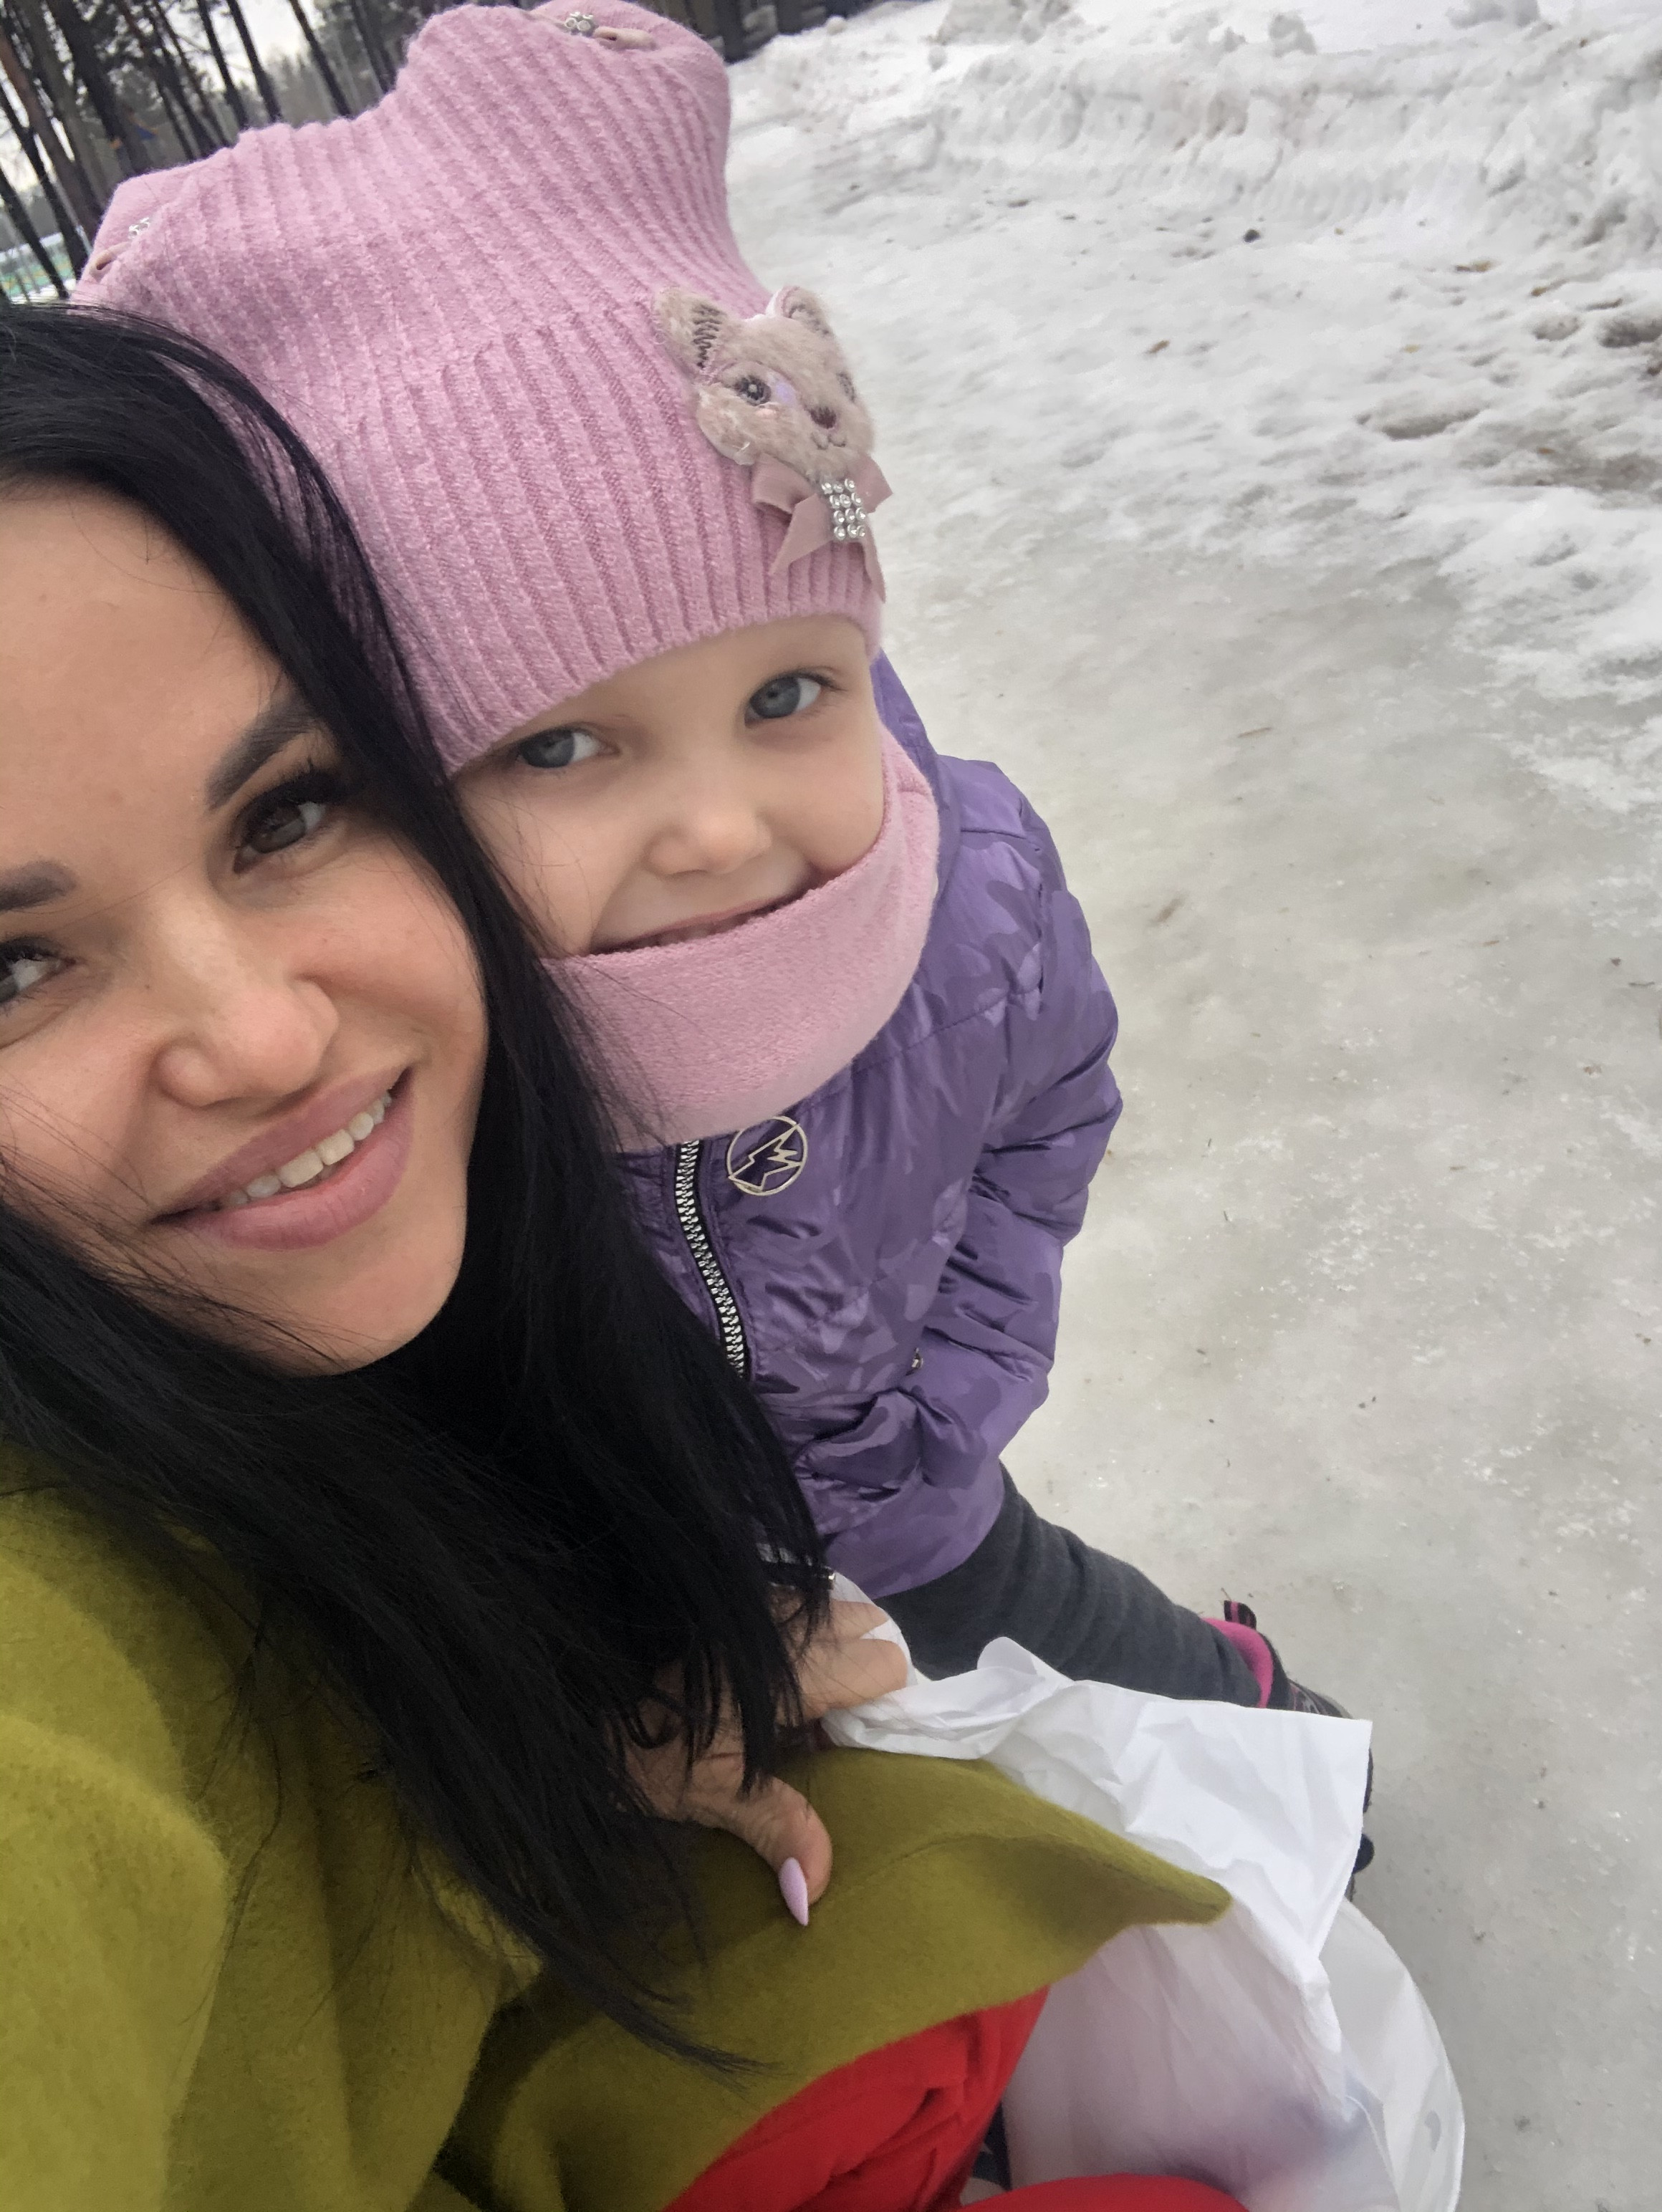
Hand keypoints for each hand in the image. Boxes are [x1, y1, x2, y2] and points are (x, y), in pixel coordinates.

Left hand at [631, 1599, 905, 1923]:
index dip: (885, 1702)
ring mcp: (758, 1600)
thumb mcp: (712, 1796)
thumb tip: (815, 1896)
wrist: (573, 1699)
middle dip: (866, 1668)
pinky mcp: (732, 1598)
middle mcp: (786, 1621)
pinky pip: (794, 1605)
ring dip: (833, 1648)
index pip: (885, 1662)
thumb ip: (778, 1829)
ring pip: (832, 1609)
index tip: (860, 1741)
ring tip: (804, 1703)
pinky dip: (798, 1635)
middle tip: (836, 1722)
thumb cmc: (646, 1749)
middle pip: (869, 1624)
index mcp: (794, 1670)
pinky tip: (769, 1678)